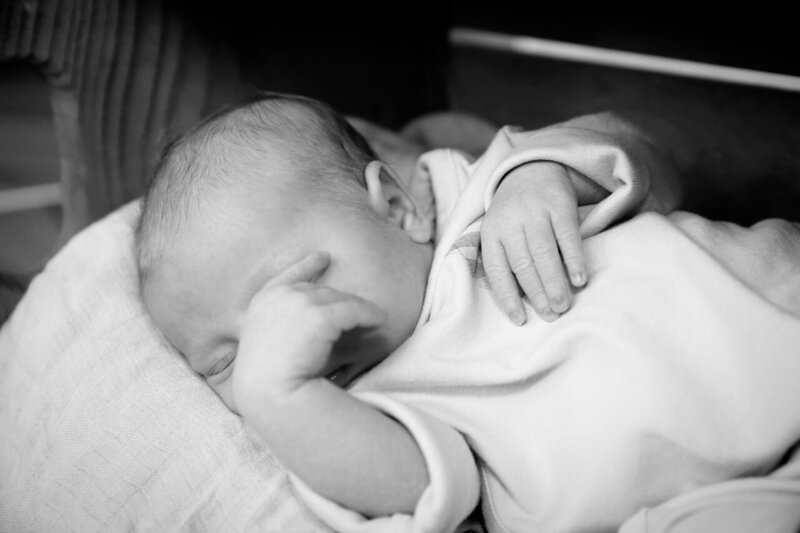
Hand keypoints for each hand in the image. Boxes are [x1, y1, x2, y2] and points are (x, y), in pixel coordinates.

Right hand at [232, 252, 386, 414]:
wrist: (268, 391)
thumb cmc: (267, 379)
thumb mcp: (268, 345)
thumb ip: (286, 327)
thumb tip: (322, 323)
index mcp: (263, 301)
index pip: (290, 275)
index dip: (308, 265)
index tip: (324, 257)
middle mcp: (282, 296)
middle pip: (322, 291)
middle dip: (340, 301)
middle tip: (358, 311)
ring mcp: (301, 303)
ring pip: (340, 299)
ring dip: (357, 309)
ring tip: (375, 317)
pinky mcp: (321, 315)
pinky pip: (355, 310)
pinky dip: (370, 315)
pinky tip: (381, 320)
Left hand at [481, 161, 586, 323]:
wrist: (531, 169)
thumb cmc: (514, 214)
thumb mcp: (498, 231)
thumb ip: (504, 260)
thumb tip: (519, 303)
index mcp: (491, 233)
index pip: (497, 271)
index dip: (508, 298)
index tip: (520, 320)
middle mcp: (510, 222)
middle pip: (523, 265)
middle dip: (537, 294)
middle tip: (550, 315)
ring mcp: (534, 212)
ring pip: (544, 253)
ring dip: (555, 283)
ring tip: (563, 305)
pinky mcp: (559, 204)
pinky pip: (567, 236)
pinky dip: (574, 260)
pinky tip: (580, 279)